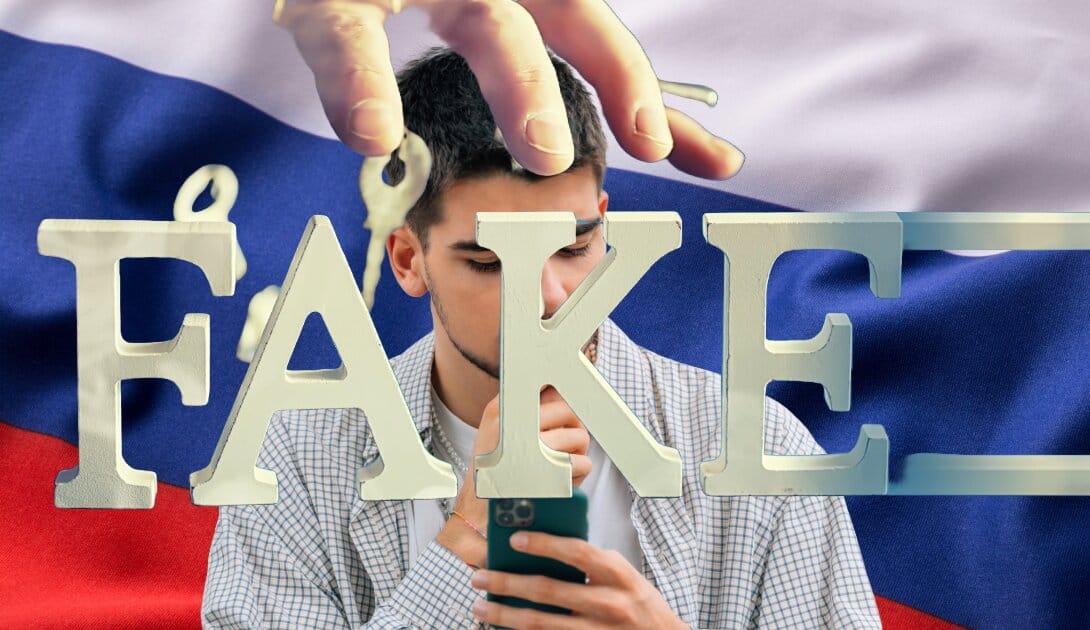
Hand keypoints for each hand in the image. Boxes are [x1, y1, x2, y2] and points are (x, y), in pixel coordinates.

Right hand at [273, 0, 742, 178]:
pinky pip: (344, 31)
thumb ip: (583, 81)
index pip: (594, 36)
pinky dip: (357, 81)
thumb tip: (678, 151)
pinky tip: (372, 134)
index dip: (643, 93)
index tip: (696, 159)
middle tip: (646, 147)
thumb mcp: (492, 26)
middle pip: (566, 15)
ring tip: (548, 155)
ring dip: (522, 84)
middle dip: (617, 75)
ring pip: (487, 22)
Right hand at [437, 387, 592, 565]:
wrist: (477, 516)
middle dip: (572, 429)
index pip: (547, 389)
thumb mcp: (496, 431)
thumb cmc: (492, 472)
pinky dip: (577, 475)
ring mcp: (533, 448)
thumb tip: (557, 390)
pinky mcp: (550, 473)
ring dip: (577, 453)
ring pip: (581, 436)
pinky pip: (583, 463)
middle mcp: (515, 424)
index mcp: (500, 410)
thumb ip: (526, 408)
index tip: (559, 419)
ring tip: (558, 465)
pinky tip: (558, 482)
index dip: (560, 404)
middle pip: (569, 410)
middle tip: (561, 446)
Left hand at [469, 531, 686, 628]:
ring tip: (480, 607)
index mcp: (619, 575)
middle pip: (549, 591)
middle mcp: (609, 604)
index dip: (545, 544)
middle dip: (507, 583)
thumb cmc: (638, 601)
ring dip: (504, 616)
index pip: (578, 553)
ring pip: (540, 625)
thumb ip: (590, 563)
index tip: (513, 539)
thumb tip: (539, 551)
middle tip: (479, 577)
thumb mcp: (623, 575)